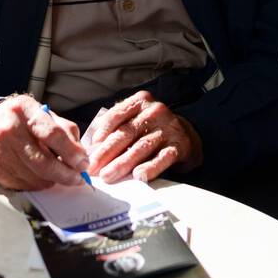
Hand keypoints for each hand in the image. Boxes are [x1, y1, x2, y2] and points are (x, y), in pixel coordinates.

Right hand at [0, 95, 88, 190]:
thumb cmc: (25, 119)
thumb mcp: (47, 115)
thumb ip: (66, 133)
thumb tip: (81, 158)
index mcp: (24, 111)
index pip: (52, 135)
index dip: (71, 153)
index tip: (83, 163)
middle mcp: (8, 130)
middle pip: (43, 162)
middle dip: (66, 174)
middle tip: (78, 178)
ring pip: (35, 177)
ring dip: (53, 181)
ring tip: (61, 175)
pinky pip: (24, 185)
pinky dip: (39, 184)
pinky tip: (43, 177)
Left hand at [86, 91, 202, 183]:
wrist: (186, 135)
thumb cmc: (151, 129)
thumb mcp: (135, 120)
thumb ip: (116, 128)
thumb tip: (92, 149)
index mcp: (140, 101)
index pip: (117, 115)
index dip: (102, 132)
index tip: (91, 148)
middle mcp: (155, 111)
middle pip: (126, 133)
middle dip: (107, 152)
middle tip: (93, 168)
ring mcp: (168, 128)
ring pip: (141, 147)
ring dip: (122, 163)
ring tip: (108, 176)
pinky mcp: (179, 145)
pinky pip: (162, 158)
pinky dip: (150, 168)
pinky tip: (138, 176)